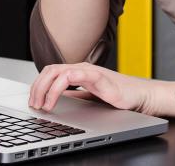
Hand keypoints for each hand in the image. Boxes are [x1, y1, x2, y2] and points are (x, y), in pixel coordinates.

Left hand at [28, 62, 167, 116]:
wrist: (140, 96)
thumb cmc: (119, 96)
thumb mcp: (90, 97)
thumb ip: (75, 95)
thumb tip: (57, 100)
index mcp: (78, 72)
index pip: (50, 72)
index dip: (38, 85)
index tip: (33, 101)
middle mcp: (82, 68)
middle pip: (50, 70)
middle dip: (37, 88)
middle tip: (35, 105)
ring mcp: (90, 71)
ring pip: (58, 72)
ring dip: (45, 89)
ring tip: (43, 105)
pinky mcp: (98, 77)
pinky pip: (74, 75)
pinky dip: (59, 87)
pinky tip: (56, 100)